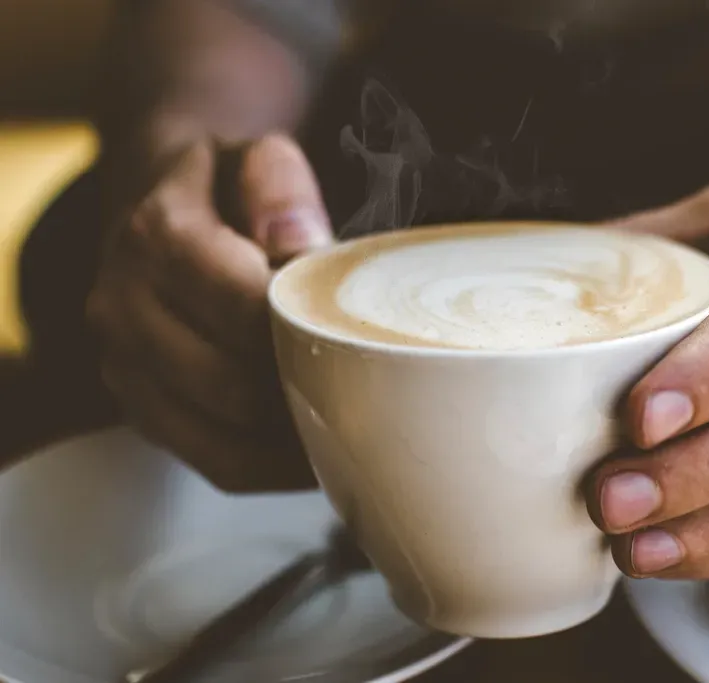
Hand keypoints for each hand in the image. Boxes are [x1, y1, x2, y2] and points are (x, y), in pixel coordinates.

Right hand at [87, 135, 331, 491]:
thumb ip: (279, 186)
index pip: (242, 307)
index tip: (362, 338)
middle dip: (306, 392)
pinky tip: (320, 453)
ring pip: (222, 439)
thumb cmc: (225, 189)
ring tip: (354, 431)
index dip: (307, 333)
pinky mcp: (141, 410)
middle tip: (372, 394)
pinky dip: (276, 470)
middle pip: (232, 384)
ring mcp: (124, 367)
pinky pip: (215, 464)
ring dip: (294, 444)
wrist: (157, 212)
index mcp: (155, 236)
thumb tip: (300, 244)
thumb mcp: (255, 158)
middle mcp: (123, 307)